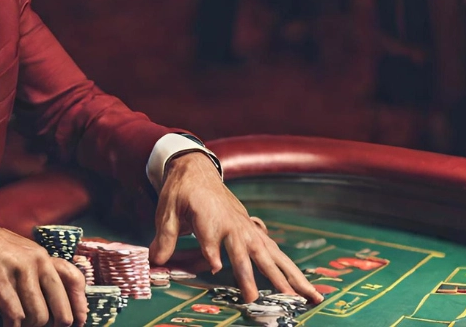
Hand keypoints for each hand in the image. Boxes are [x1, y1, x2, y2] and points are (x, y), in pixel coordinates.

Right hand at [0, 203, 87, 326]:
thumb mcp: (19, 252)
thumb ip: (37, 270)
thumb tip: (53, 299)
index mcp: (43, 255)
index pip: (75, 280)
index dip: (80, 305)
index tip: (79, 321)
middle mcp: (35, 261)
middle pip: (60, 307)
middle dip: (56, 325)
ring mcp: (17, 270)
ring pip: (37, 315)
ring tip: (20, 325)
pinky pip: (14, 314)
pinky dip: (12, 325)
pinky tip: (6, 324)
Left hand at [150, 153, 322, 304]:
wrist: (196, 169)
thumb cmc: (180, 191)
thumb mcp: (167, 210)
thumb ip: (164, 237)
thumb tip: (156, 260)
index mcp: (209, 217)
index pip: (211, 239)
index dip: (212, 253)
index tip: (215, 266)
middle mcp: (233, 224)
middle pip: (250, 252)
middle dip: (263, 275)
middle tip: (277, 297)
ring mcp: (246, 228)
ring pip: (271, 255)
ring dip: (291, 275)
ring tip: (309, 296)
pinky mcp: (251, 230)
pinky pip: (273, 251)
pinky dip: (287, 267)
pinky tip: (300, 282)